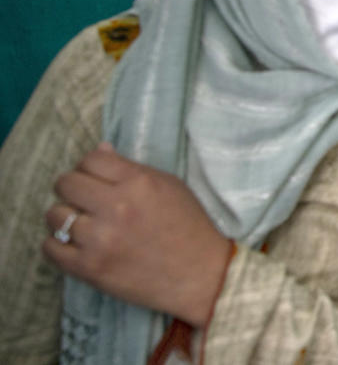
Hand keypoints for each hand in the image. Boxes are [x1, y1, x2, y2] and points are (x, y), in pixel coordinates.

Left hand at [42, 144, 232, 327]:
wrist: (200, 274)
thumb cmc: (189, 226)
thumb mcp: (169, 186)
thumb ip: (131, 169)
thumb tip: (99, 151)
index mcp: (139, 182)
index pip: (90, 160)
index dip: (89, 168)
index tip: (95, 179)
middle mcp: (116, 207)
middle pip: (66, 184)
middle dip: (71, 189)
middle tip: (83, 201)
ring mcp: (100, 239)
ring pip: (55, 215)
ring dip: (64, 217)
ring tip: (81, 224)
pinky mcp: (90, 268)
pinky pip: (50, 248)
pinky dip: (58, 244)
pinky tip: (74, 244)